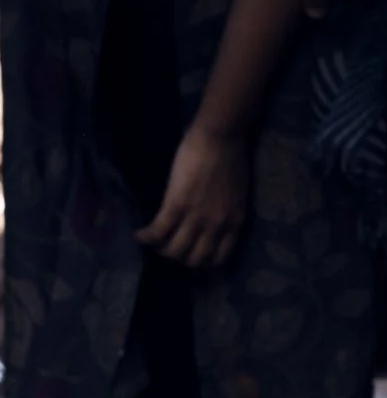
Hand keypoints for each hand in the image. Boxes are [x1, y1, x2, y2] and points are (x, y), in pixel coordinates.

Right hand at [138, 123, 250, 272]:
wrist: (222, 134)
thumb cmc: (231, 156)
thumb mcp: (236, 193)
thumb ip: (226, 212)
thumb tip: (211, 224)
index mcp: (234, 221)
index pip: (218, 258)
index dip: (201, 263)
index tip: (191, 256)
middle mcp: (216, 225)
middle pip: (193, 260)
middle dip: (179, 257)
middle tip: (170, 246)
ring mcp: (196, 216)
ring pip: (174, 251)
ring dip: (161, 249)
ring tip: (155, 240)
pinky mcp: (177, 204)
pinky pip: (157, 232)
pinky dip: (145, 237)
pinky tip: (139, 235)